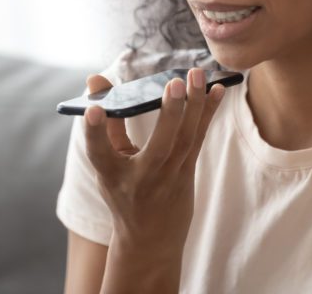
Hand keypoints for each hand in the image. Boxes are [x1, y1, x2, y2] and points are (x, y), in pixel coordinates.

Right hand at [82, 68, 224, 251]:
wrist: (149, 238)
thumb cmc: (124, 192)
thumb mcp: (108, 164)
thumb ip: (106, 121)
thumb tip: (96, 79)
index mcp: (112, 175)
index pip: (99, 153)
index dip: (94, 132)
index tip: (94, 110)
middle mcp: (142, 178)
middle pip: (159, 145)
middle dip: (169, 113)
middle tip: (174, 82)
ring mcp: (169, 177)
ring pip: (186, 139)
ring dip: (195, 104)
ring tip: (196, 74)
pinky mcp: (187, 172)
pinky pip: (199, 138)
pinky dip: (208, 113)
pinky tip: (217, 90)